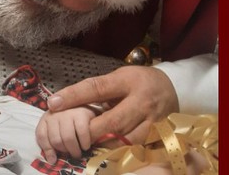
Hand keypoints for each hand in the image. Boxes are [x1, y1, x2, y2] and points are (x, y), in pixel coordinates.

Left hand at [35, 106, 95, 163]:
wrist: (85, 104)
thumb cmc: (70, 121)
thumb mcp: (56, 129)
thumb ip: (51, 142)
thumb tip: (52, 160)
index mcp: (46, 117)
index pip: (41, 135)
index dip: (47, 150)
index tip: (54, 159)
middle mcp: (55, 113)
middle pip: (56, 140)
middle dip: (64, 151)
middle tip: (71, 154)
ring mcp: (68, 112)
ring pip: (68, 138)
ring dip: (74, 150)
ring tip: (78, 153)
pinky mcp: (82, 113)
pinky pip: (82, 132)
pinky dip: (84, 143)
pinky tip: (85, 145)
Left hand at [46, 66, 178, 147]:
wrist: (175, 88)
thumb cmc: (139, 81)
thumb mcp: (120, 77)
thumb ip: (100, 90)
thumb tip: (70, 102)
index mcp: (127, 81)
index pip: (97, 88)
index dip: (74, 96)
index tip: (53, 103)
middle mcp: (141, 101)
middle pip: (113, 120)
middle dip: (91, 130)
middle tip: (73, 136)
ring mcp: (153, 120)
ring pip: (126, 139)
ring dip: (106, 144)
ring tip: (89, 146)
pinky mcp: (160, 135)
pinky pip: (138, 148)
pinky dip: (121, 150)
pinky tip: (109, 151)